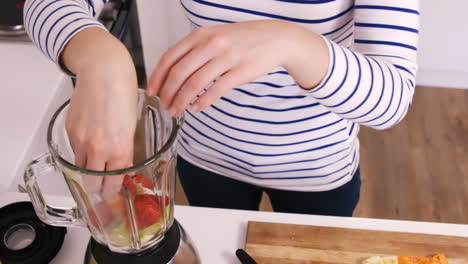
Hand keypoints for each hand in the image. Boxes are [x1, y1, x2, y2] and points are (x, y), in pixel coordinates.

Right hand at [62, 27, 137, 200]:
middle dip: (99, 189)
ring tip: (97, 167)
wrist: (104, 70)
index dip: (113, 194)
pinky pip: (75, 151)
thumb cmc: (124, 90)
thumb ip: (127, 147)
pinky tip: (91, 144)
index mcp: (121, 148)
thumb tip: (125, 162)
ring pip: (81, 170)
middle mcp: (100, 148)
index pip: (114, 184)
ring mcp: (82, 140)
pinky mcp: (70, 131)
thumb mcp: (134, 124)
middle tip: (104, 188)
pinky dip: (82, 153)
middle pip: (94, 184)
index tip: (115, 195)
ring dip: (89, 172)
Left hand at [147, 20, 328, 116]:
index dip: (157, 77)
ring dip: (182, 101)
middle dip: (168, 93)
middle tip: (164, 106)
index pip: (169, 57)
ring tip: (178, 111)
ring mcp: (226, 57)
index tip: (152, 92)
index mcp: (200, 35)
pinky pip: (216, 90)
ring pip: (195, 83)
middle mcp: (211, 44)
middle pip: (179, 73)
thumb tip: (172, 74)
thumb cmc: (242, 40)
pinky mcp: (240, 71)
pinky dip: (203, 102)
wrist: (275, 38)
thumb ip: (194, 50)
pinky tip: (197, 108)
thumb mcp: (214, 36)